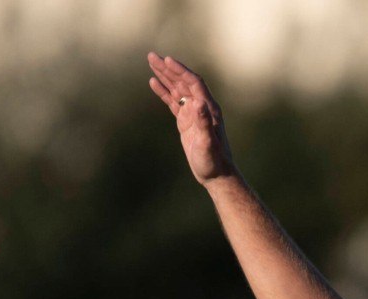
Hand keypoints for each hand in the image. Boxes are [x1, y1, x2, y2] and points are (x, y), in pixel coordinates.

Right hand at [147, 52, 235, 184]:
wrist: (216, 174)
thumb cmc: (214, 161)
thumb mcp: (208, 143)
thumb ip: (204, 123)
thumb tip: (198, 103)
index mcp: (209, 109)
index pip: (194, 83)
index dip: (181, 71)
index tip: (166, 60)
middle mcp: (202, 107)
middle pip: (184, 82)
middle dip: (169, 68)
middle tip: (151, 56)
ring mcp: (194, 113)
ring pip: (177, 89)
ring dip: (165, 75)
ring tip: (151, 62)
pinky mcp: (186, 121)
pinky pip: (173, 101)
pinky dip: (164, 91)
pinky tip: (154, 82)